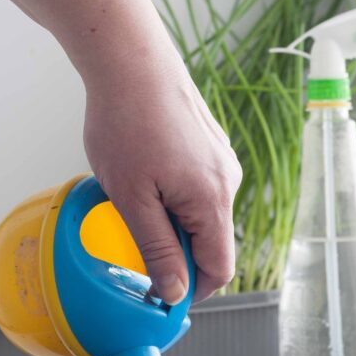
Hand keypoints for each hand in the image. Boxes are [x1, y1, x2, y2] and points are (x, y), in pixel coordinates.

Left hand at [84, 70, 241, 303]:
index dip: (193, 289)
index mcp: (213, 201)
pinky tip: (144, 173)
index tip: (162, 294)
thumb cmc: (127, 121)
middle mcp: (228, 182)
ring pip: (202, 214)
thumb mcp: (132, 198)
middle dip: (176, 250)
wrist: (132, 60)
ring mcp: (222, 163)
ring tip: (134, 196)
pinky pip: (198, 188)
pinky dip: (174, 195)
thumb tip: (176, 292)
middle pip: (211, 241)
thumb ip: (158, 250)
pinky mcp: (211, 148)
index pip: (220, 268)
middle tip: (133, 237)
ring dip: (172, 221)